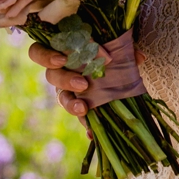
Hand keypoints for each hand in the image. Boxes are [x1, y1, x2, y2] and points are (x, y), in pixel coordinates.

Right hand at [27, 31, 144, 118]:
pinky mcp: (78, 106)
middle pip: (50, 76)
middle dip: (65, 80)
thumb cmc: (106, 47)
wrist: (115, 64)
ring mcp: (67, 90)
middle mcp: (59, 71)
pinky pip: (79, 116)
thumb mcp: (112, 45)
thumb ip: (121, 49)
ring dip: (71, 104)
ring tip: (83, 108)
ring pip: (61, 98)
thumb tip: (137, 57)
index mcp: (59, 51)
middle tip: (83, 84)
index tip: (64, 59)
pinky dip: (86, 124)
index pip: (41, 53)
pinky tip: (92, 133)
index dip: (49, 57)